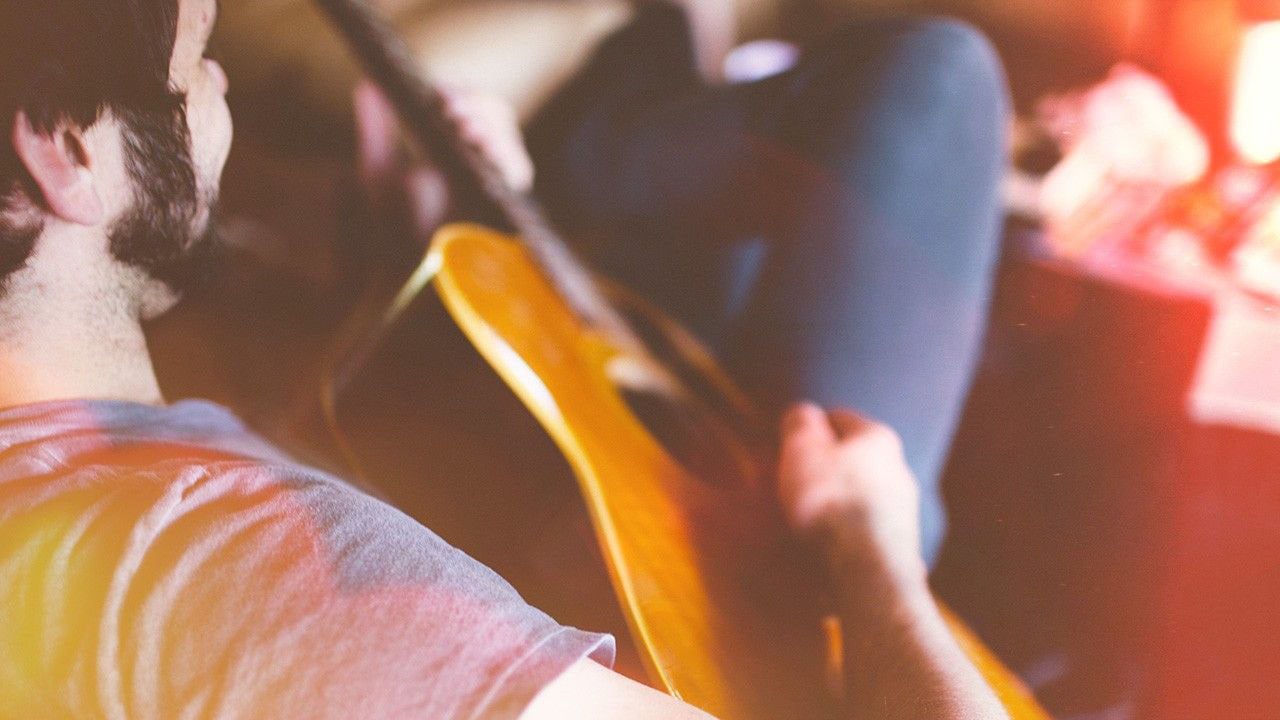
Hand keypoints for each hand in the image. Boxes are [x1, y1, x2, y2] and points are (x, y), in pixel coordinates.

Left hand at [353, 79, 534, 240]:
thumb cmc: (390, 232)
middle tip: (447, 107)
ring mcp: (496, 181)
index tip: (436, 93)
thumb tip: (369, 85)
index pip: (467, 105)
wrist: (405, 276)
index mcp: (452, 148)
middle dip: (473, 102)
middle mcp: (479, 161)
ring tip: (460, 124)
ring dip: (486, 121)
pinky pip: (517, 169)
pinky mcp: (508, 204)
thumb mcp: (377, 173)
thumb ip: (376, 131)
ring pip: (506, 134)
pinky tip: (479, 143)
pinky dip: (502, 151)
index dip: (456, 93)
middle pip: (493, 114)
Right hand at [776, 403, 922, 574]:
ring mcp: (902, 509)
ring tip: (804, 517)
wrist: (866, 570)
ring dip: (837, 500)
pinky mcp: (897, 543)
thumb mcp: (803, 449)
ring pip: (861, 493)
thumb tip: (803, 412)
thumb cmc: (832, 503)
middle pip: (853, 457)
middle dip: (824, 466)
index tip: (789, 440)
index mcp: (877, 438)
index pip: (841, 417)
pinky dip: (845, 529)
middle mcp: (899, 468)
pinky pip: (864, 527)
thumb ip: (801, 423)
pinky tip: (825, 542)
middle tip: (792, 479)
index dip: (811, 426)